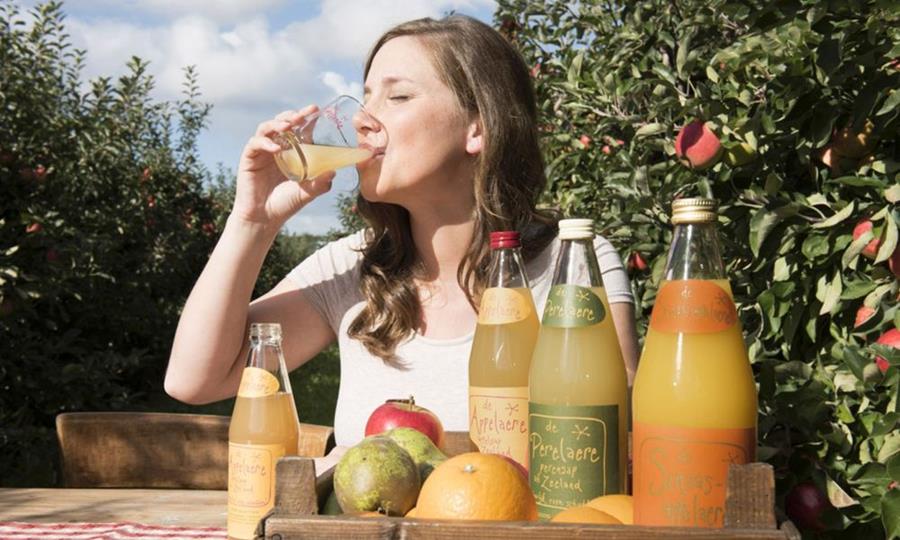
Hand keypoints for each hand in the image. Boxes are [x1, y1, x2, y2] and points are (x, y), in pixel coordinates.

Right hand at [231, 106, 335, 229]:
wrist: (265, 218)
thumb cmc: (285, 204)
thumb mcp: (307, 193)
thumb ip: (321, 183)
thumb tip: (334, 170)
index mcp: (291, 152)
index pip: (298, 129)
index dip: (305, 117)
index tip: (315, 109)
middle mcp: (276, 148)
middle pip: (281, 123)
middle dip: (292, 115)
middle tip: (302, 115)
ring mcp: (262, 152)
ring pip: (266, 128)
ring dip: (277, 124)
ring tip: (288, 126)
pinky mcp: (249, 158)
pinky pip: (255, 143)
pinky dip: (265, 142)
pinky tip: (276, 148)